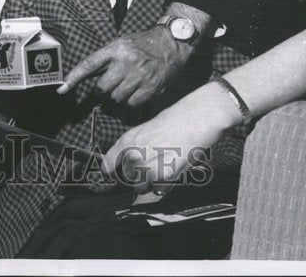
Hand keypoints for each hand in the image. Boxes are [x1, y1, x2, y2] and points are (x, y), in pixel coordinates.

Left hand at [57, 26, 191, 105]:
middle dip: (101, 92)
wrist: (171, 43)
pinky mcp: (151, 88)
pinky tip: (135, 94)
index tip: (62, 89)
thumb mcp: (121, 43)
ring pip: (116, 98)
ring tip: (124, 88)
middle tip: (106, 88)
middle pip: (102, 88)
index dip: (74, 78)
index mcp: (115, 48)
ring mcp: (139, 76)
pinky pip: (132, 104)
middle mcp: (126, 62)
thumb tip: (85, 77)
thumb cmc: (142, 44)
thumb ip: (105, 59)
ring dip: (116, 97)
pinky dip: (130, 103)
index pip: (89, 65)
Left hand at [103, 82, 239, 193]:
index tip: (117, 177)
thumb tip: (125, 169)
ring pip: (140, 188)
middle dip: (134, 179)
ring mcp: (148, 163)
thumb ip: (133, 149)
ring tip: (161, 171)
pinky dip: (164, 185)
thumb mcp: (146, 130)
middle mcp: (134, 151)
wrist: (198, 116)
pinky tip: (171, 172)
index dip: (112, 174)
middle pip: (125, 180)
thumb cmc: (174, 122)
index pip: (107, 166)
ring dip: (149, 185)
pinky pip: (158, 189)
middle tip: (148, 171)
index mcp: (127, 139)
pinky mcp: (166, 173)